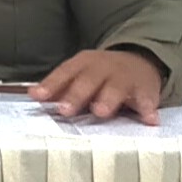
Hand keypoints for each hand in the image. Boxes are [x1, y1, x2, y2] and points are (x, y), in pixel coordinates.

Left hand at [29, 48, 167, 124]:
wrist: (141, 60)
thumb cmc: (102, 74)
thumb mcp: (81, 73)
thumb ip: (59, 86)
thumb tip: (32, 94)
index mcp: (85, 63)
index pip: (65, 72)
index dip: (51, 85)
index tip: (37, 96)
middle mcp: (104, 68)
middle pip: (89, 80)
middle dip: (77, 94)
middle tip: (65, 110)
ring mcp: (125, 78)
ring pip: (116, 88)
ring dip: (108, 99)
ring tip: (101, 111)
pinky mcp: (146, 89)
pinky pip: (147, 99)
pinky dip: (148, 109)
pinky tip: (149, 120)